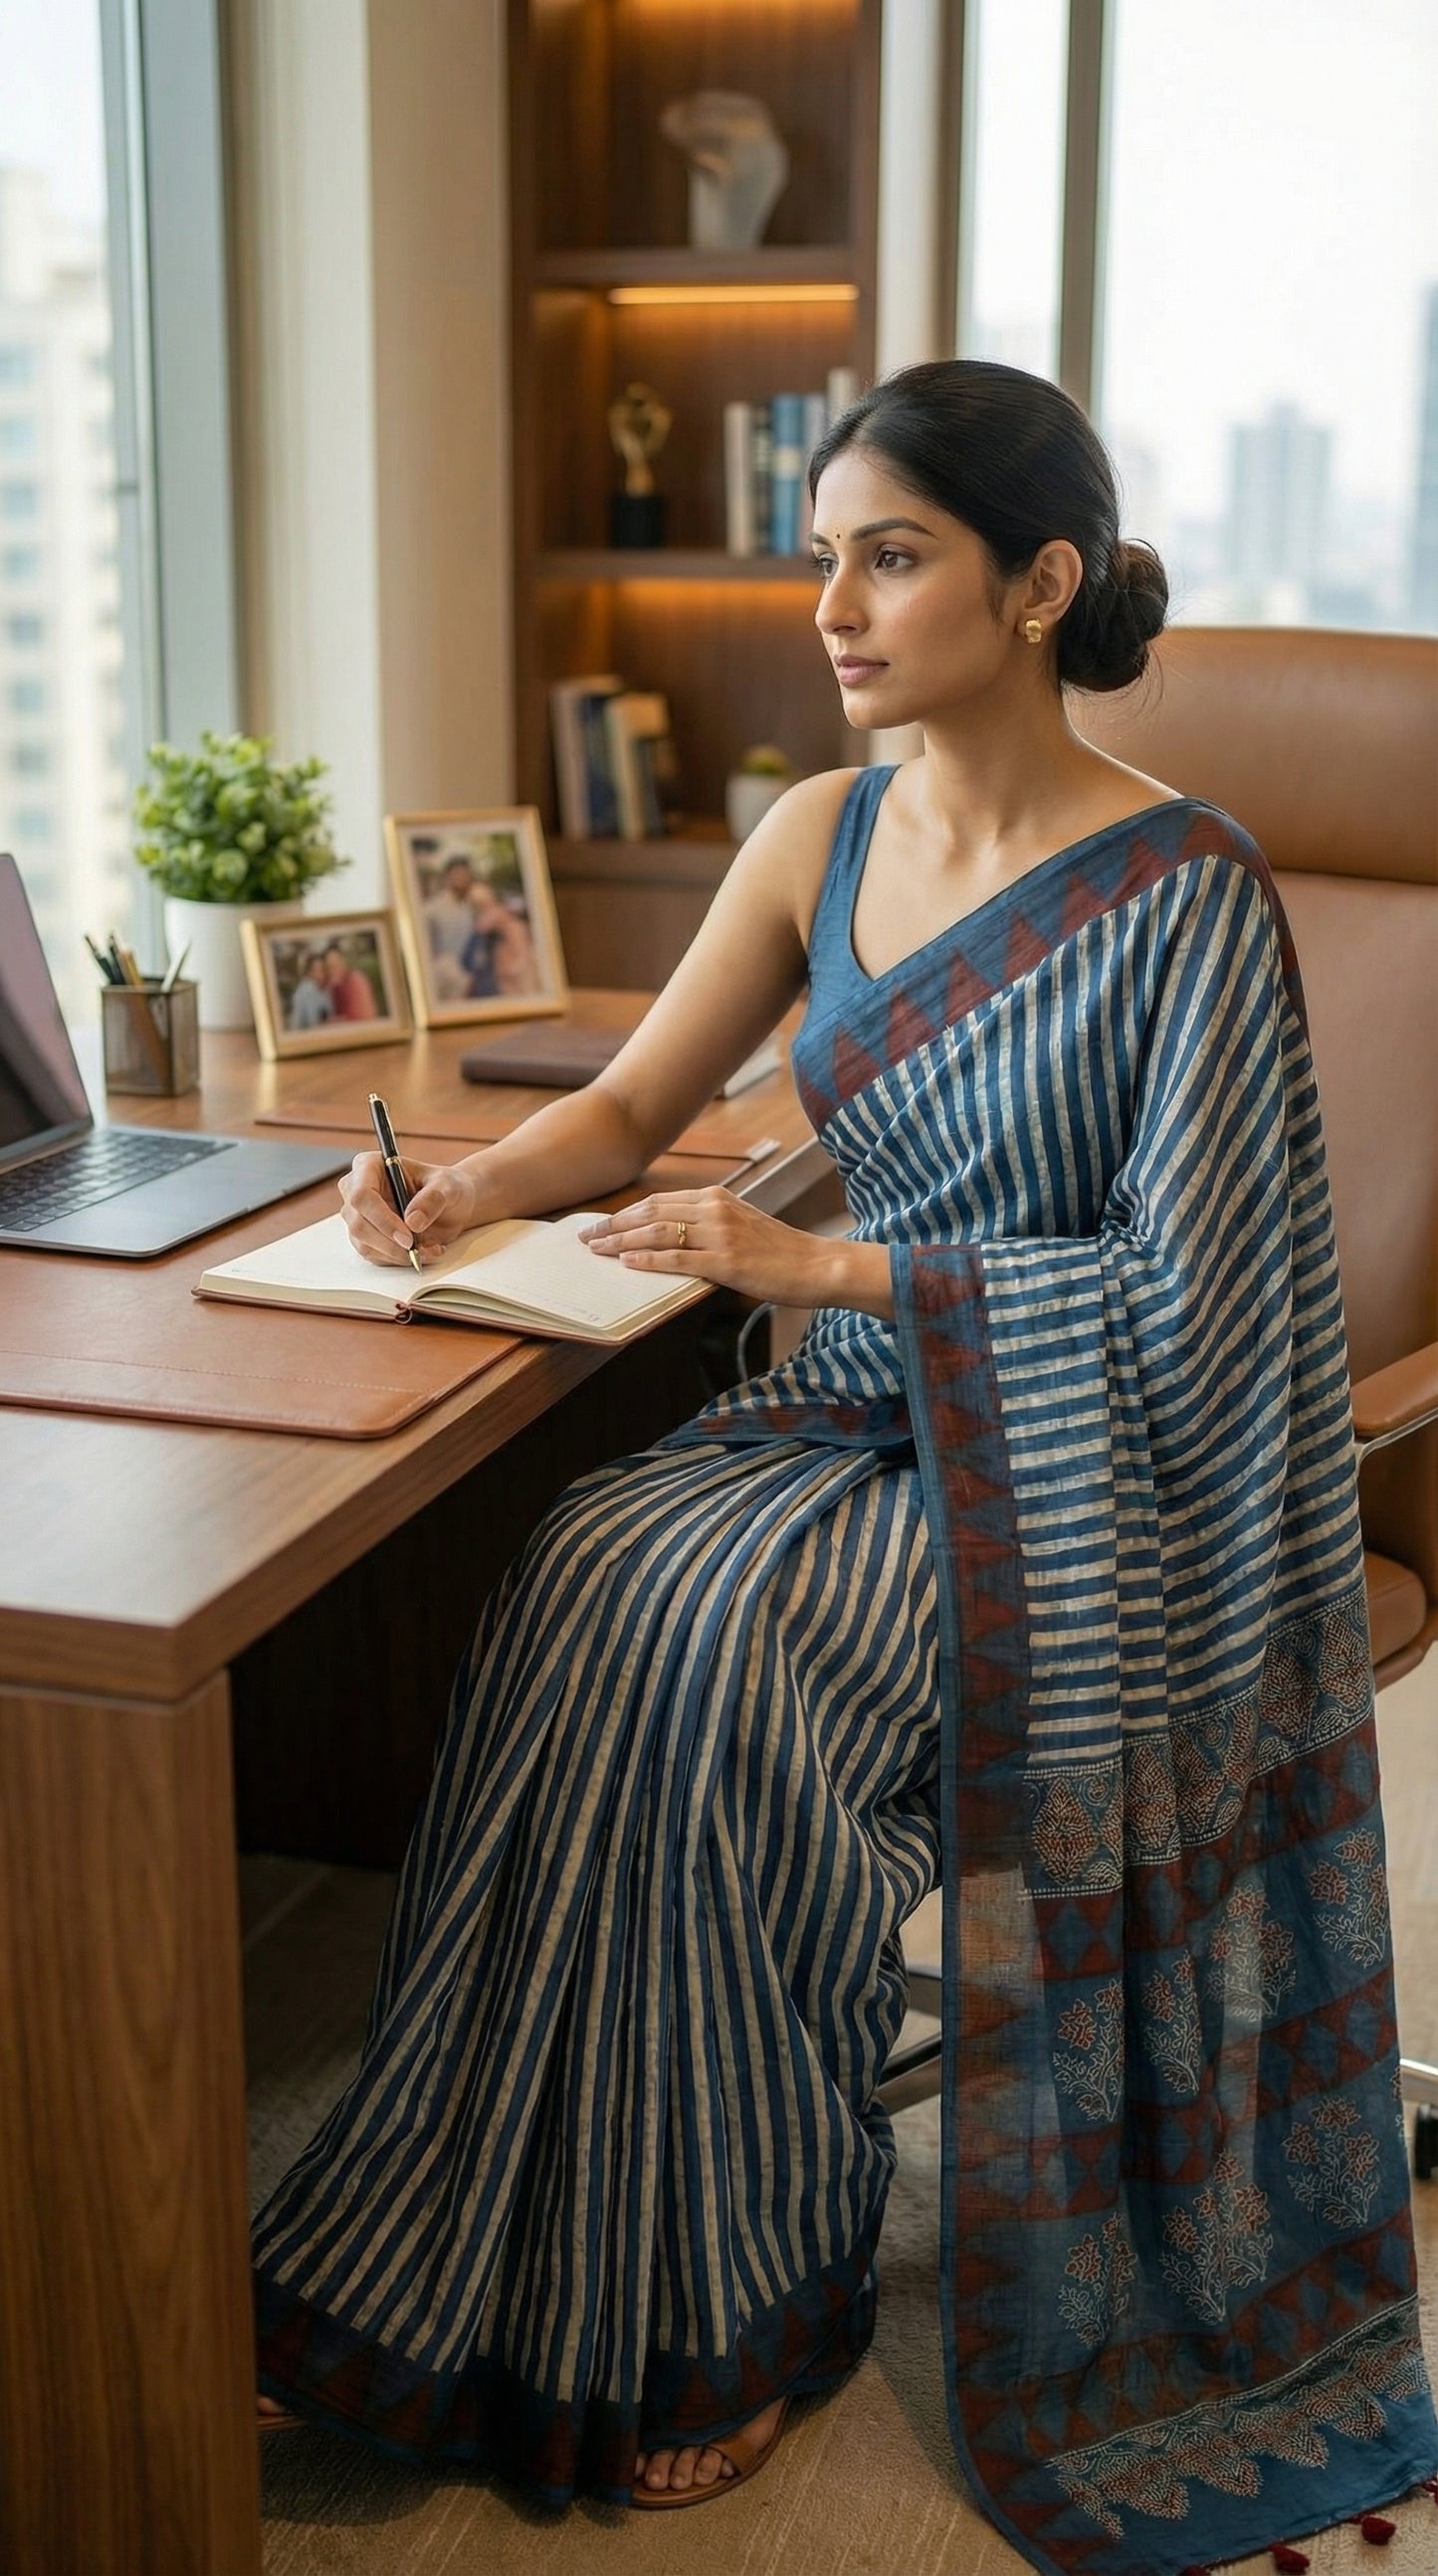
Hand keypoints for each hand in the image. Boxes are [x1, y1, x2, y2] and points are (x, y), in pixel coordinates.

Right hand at [339, 1151, 482, 1265]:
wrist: (451, 1206)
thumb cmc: (446, 1187)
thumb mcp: (448, 1187)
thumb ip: (432, 1199)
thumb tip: (412, 1222)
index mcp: (369, 1166)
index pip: (361, 1195)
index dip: (381, 1218)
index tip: (407, 1236)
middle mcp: (356, 1190)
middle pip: (358, 1224)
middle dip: (389, 1242)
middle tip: (416, 1249)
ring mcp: (358, 1216)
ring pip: (364, 1244)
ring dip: (397, 1254)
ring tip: (429, 1249)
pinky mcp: (366, 1237)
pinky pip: (375, 1256)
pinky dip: (400, 1259)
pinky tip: (423, 1252)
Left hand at [579, 1186, 850, 1309]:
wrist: (819, 1264)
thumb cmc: (782, 1251)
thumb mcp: (743, 1225)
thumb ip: (710, 1225)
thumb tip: (672, 1239)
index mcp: (718, 1197)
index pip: (659, 1201)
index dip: (626, 1213)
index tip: (601, 1224)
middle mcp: (715, 1209)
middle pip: (651, 1213)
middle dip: (613, 1225)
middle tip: (586, 1237)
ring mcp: (720, 1234)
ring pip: (658, 1233)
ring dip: (621, 1242)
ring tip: (596, 1250)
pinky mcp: (727, 1262)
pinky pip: (678, 1259)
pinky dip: (649, 1261)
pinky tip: (627, 1264)